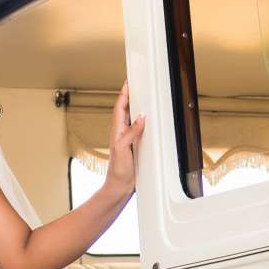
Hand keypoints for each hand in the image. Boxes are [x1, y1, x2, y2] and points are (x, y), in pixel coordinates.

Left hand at [102, 80, 145, 197]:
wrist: (120, 186)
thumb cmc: (118, 169)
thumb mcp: (123, 148)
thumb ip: (131, 132)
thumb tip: (141, 117)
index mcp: (117, 130)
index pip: (120, 107)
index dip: (124, 94)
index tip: (128, 82)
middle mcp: (122, 133)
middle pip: (127, 110)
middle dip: (131, 97)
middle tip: (137, 85)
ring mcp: (129, 140)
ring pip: (134, 120)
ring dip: (138, 109)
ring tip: (144, 98)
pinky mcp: (136, 147)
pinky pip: (141, 130)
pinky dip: (145, 123)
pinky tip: (150, 121)